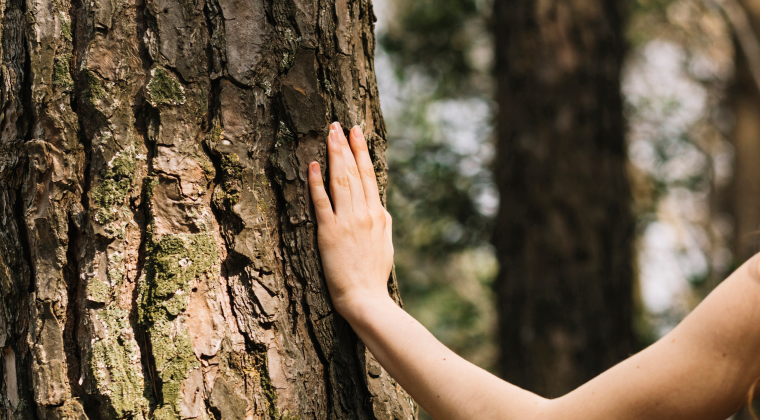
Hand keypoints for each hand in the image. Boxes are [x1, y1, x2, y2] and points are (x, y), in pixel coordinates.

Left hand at [308, 122, 393, 318]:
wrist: (366, 298)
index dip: (362, 151)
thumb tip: (380, 207)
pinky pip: (322, 202)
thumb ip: (382, 222)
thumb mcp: (385, 244)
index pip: (369, 175)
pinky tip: (313, 165)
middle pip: (354, 172)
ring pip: (340, 181)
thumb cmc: (374, 275)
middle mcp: (364, 213)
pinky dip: (317, 182)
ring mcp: (346, 221)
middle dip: (345, 145)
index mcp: (378, 214)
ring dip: (334, 155)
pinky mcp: (329, 233)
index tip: (356, 132)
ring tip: (329, 135)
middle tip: (337, 124)